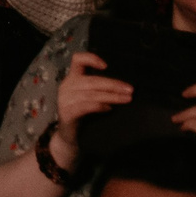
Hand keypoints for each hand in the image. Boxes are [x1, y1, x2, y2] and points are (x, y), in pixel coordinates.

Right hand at [50, 52, 132, 172]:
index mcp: (72, 79)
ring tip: (126, 99)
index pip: (77, 60)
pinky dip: (99, 106)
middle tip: (130, 90)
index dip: (91, 58)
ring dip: (111, 96)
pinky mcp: (66, 113)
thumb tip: (124, 84)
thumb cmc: (84, 115)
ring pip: (91, 94)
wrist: (70, 138)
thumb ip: (100, 89)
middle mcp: (66, 86)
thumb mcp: (90, 97)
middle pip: (91, 80)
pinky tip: (109, 109)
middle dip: (113, 84)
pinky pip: (85, 106)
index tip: (107, 66)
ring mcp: (64, 100)